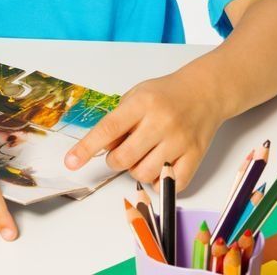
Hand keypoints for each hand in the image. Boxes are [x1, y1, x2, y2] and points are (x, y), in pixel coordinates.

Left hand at [63, 70, 223, 188]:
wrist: (205, 92)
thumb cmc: (165, 94)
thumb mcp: (136, 96)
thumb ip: (117, 121)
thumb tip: (99, 148)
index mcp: (142, 104)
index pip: (108, 130)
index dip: (86, 148)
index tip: (71, 162)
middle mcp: (161, 122)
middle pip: (124, 158)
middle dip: (114, 160)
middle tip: (120, 151)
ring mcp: (180, 140)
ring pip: (144, 173)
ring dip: (135, 170)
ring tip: (142, 156)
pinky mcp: (195, 155)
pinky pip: (170, 184)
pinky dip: (159, 182)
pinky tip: (158, 168)